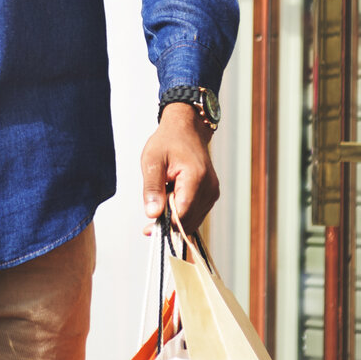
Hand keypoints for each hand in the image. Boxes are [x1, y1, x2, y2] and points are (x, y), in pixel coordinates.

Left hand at [140, 102, 218, 232]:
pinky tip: (170, 200)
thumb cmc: (168, 141)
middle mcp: (209, 188)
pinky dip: (181, 213)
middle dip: (168, 224)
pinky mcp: (211, 195)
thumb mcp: (152, 161)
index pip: (182, 213)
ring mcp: (213, 192)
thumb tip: (153, 214)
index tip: (147, 229)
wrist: (186, 129)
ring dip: (175, 218)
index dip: (165, 225)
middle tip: (149, 220)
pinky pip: (195, 213)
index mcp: (196, 178)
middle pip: (188, 220)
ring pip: (192, 220)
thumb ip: (152, 188)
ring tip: (162, 199)